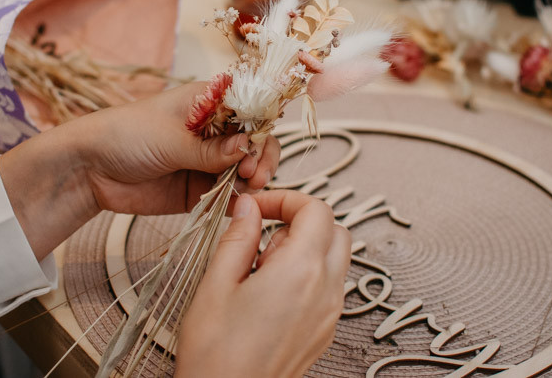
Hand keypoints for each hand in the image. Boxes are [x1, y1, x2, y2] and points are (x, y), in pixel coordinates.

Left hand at [0, 82, 279, 258]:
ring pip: (247, 169)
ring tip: (244, 189)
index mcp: (208, 102)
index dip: (261, 127)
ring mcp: (208, 159)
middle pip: (255, 140)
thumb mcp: (169, 137)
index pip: (251, 108)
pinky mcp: (200, 188)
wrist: (89, 170)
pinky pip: (229, 193)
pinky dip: (237, 199)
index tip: (256, 147)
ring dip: (252, 179)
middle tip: (253, 175)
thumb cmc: (125, 135)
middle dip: (260, 157)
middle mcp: (214, 129)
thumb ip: (210, 148)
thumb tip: (248, 147)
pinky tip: (236, 204)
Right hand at [175, 190, 350, 377]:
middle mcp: (326, 291)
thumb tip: (249, 206)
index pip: (316, 210)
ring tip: (261, 270)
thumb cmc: (216, 352)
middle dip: (301, 221)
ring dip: (306, 249)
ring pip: (335, 259)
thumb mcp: (217, 283)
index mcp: (301, 271)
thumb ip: (238, 237)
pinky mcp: (324, 332)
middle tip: (262, 235)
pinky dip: (308, 275)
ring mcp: (330, 314)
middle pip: (335, 230)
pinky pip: (329, 287)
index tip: (258, 207)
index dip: (286, 199)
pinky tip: (270, 294)